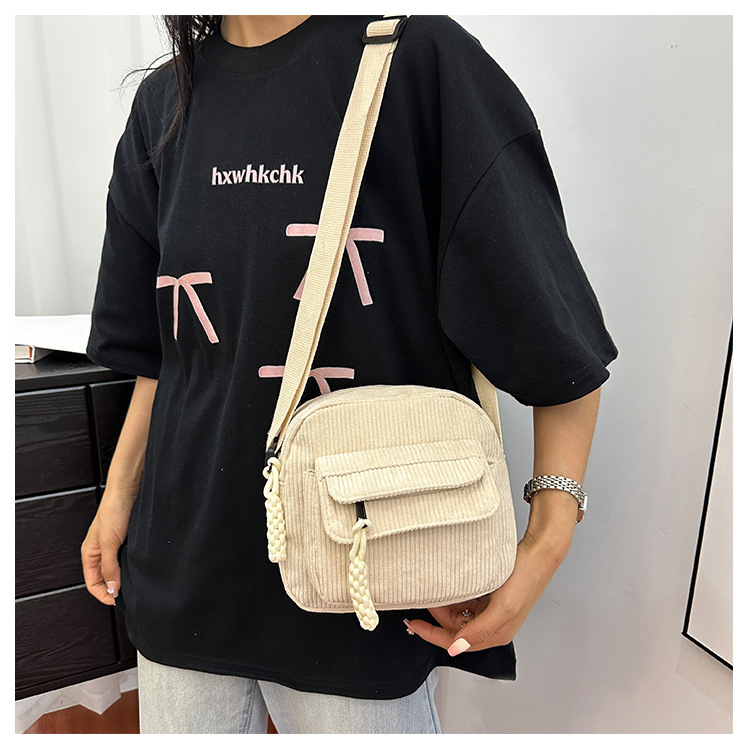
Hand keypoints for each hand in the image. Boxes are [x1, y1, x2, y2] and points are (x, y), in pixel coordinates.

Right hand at [81, 491, 135, 604]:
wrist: (129, 490)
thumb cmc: (114, 510)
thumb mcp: (109, 542)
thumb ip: (110, 566)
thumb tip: (112, 589)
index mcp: (90, 553)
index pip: (93, 583)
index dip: (103, 594)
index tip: (118, 602)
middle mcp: (101, 552)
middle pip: (105, 578)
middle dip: (114, 589)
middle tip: (129, 596)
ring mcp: (115, 546)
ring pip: (117, 570)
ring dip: (124, 578)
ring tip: (136, 585)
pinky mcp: (127, 540)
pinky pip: (127, 559)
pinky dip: (132, 567)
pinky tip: (140, 569)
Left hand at [404, 534, 562, 654]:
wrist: (538, 554)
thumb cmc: (526, 579)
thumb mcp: (502, 608)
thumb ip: (478, 631)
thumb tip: (455, 649)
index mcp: (495, 635)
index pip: (455, 642)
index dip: (431, 634)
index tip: (414, 623)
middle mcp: (492, 626)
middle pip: (454, 627)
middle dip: (438, 613)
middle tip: (427, 596)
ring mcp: (491, 611)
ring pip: (458, 613)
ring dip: (445, 602)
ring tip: (436, 589)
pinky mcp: (491, 596)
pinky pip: (465, 600)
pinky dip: (455, 594)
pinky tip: (450, 584)